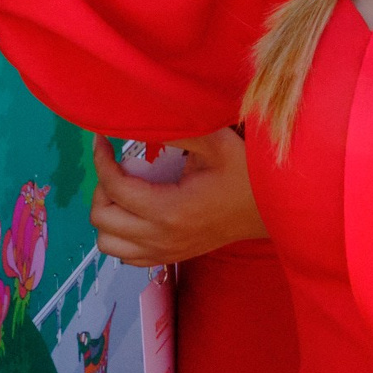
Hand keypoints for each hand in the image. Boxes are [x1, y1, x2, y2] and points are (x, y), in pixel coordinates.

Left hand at [87, 128, 266, 265]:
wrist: (271, 210)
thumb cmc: (245, 174)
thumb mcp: (214, 143)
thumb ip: (176, 130)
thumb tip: (141, 115)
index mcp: (169, 210)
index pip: (115, 188)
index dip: (101, 160)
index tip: (102, 140)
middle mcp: (161, 238)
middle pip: (103, 219)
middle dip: (102, 187)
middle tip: (117, 165)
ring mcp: (165, 252)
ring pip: (108, 244)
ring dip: (108, 215)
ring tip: (124, 191)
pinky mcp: (170, 257)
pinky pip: (126, 256)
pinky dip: (120, 236)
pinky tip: (135, 211)